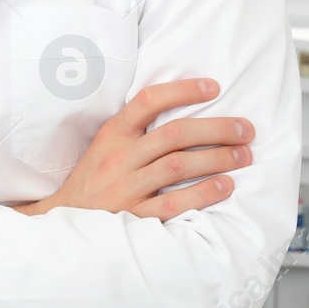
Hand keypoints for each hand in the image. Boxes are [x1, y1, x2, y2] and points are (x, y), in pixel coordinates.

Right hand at [15, 78, 252, 220]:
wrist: (63, 220)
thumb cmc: (93, 179)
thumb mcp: (105, 145)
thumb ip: (135, 129)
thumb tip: (182, 109)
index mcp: (112, 134)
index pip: (149, 101)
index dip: (183, 90)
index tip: (213, 87)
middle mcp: (120, 158)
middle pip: (174, 134)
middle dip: (216, 129)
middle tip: (246, 130)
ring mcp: (126, 187)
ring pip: (178, 165)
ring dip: (217, 158)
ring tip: (243, 156)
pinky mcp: (133, 216)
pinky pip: (173, 203)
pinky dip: (203, 193)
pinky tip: (224, 186)